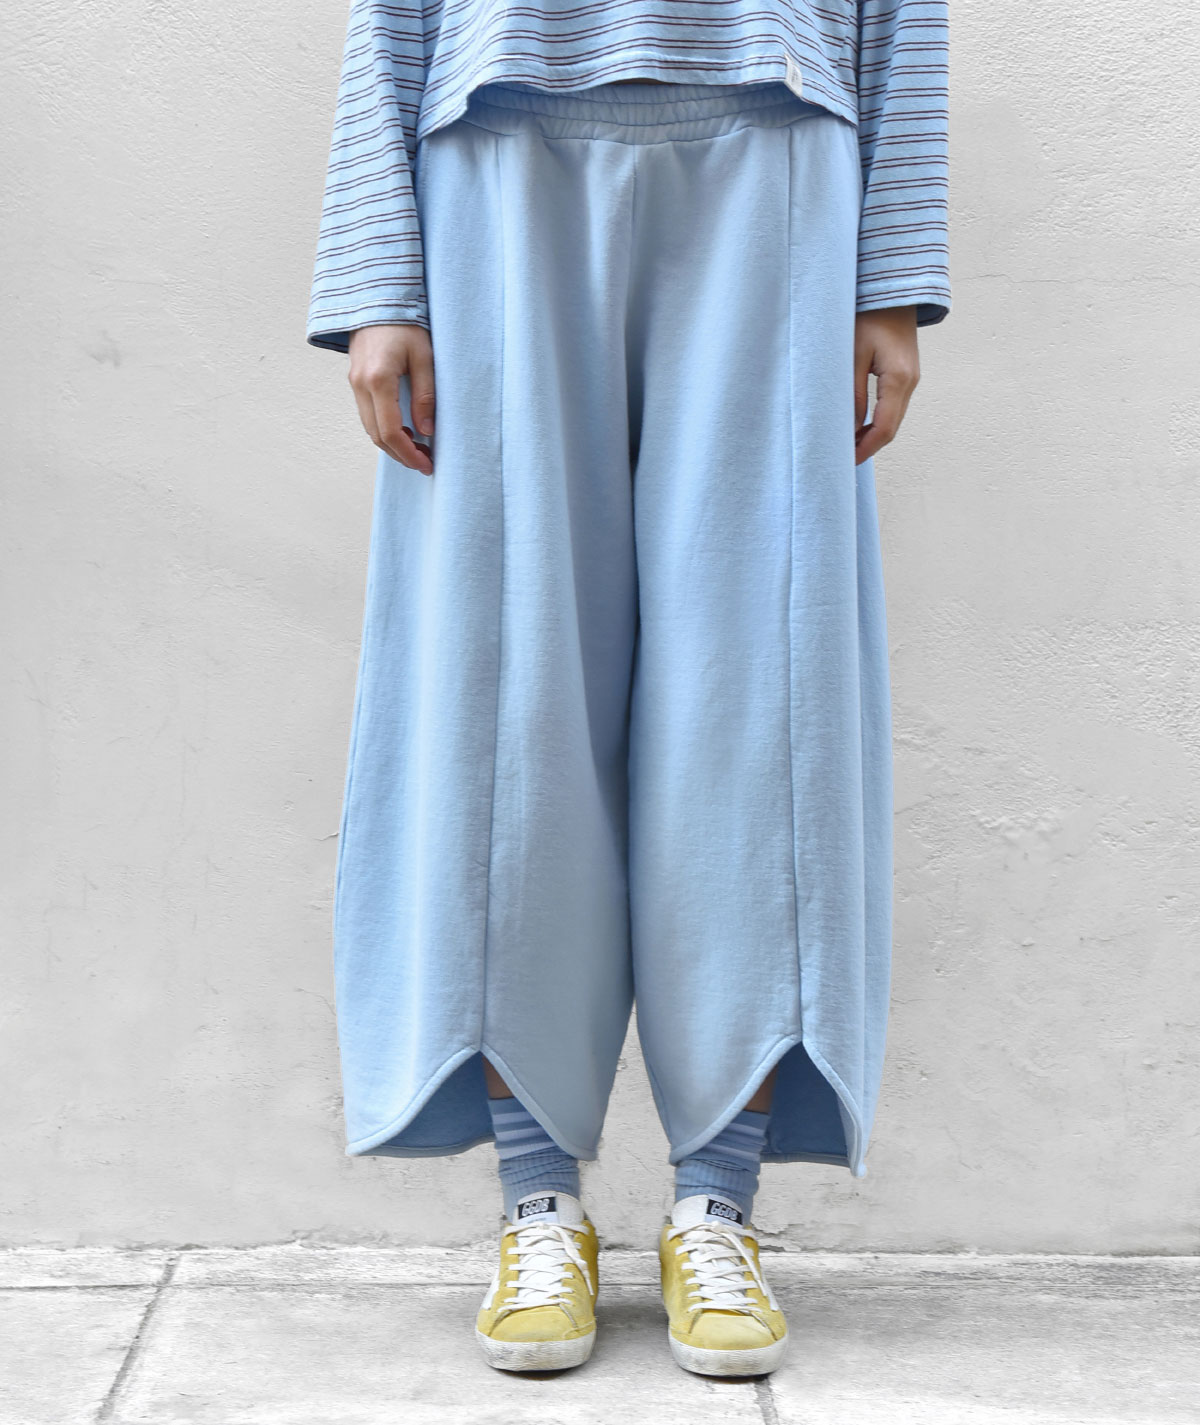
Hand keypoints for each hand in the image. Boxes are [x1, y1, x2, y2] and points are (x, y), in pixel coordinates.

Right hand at [347, 324, 435, 475]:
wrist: (377, 297)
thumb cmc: (404, 322)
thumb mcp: (424, 356)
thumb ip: (425, 395)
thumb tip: (426, 431)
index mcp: (378, 380)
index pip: (390, 432)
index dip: (408, 454)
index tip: (426, 464)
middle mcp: (360, 384)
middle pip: (377, 436)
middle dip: (401, 455)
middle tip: (425, 463)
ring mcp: (354, 382)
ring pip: (370, 427)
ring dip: (392, 444)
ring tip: (418, 450)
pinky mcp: (356, 380)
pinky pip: (368, 414)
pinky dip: (384, 429)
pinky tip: (404, 430)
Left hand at [854, 306, 919, 464]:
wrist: (893, 290)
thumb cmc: (870, 316)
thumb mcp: (853, 355)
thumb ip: (852, 394)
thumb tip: (851, 428)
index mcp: (898, 379)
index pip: (884, 428)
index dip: (865, 449)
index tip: (847, 462)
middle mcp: (910, 382)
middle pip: (892, 428)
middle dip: (868, 446)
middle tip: (843, 459)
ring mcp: (912, 378)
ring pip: (893, 418)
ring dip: (873, 434)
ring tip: (848, 444)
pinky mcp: (906, 373)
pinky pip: (894, 405)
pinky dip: (878, 420)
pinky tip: (860, 424)